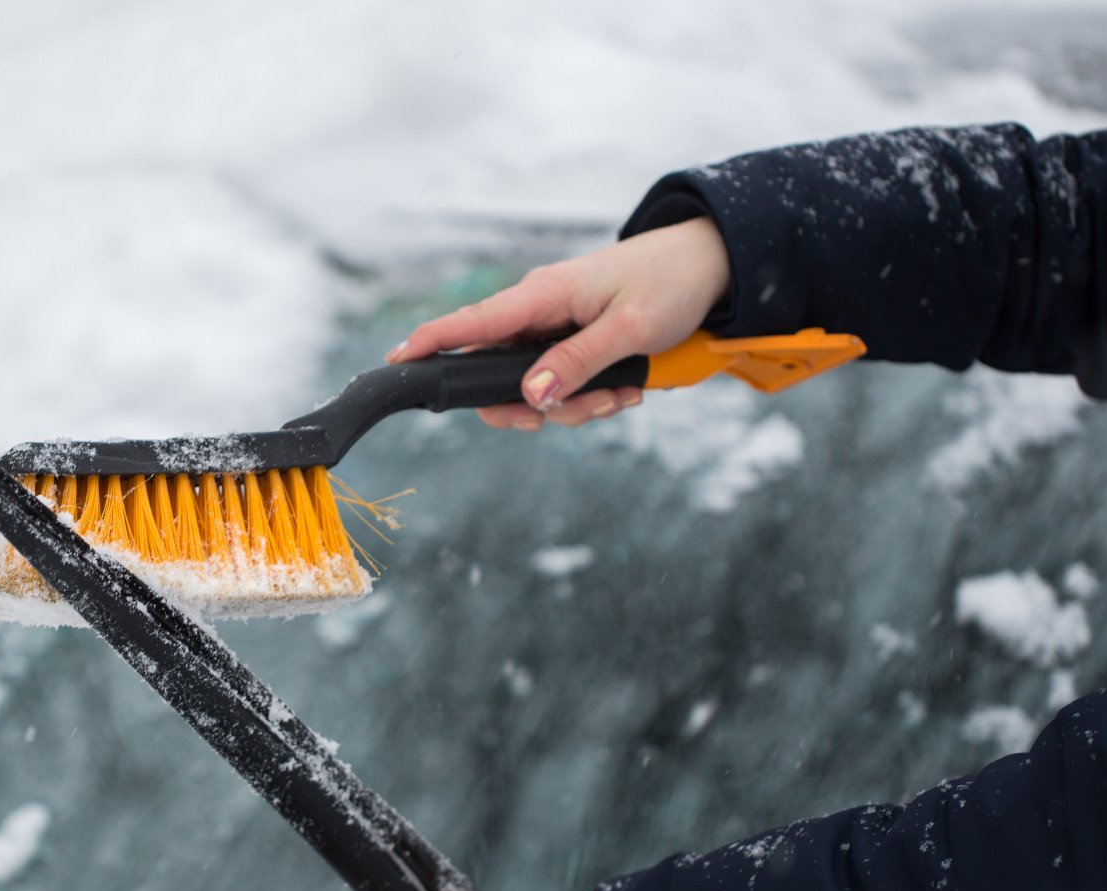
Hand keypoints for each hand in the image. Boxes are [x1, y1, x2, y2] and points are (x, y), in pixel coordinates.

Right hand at [385, 217, 730, 430]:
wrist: (711, 264)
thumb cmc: (671, 281)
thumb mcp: (630, 328)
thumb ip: (578, 362)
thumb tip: (530, 395)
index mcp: (541, 295)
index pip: (470, 323)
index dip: (429, 343)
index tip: (395, 361)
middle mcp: (539, 312)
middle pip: (500, 376)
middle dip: (538, 407)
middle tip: (586, 411)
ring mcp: (555, 329)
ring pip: (536, 389)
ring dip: (578, 406)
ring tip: (626, 394)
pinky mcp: (574, 343)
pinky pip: (564, 384)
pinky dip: (594, 397)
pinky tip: (630, 388)